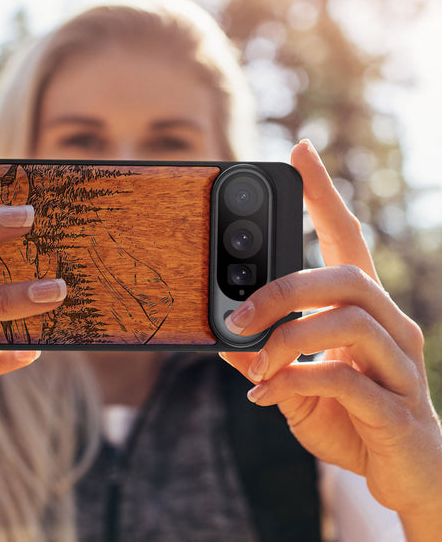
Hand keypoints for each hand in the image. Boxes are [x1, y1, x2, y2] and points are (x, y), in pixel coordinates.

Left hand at [220, 140, 441, 534]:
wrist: (407, 477)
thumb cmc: (352, 418)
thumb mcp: (296, 382)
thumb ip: (264, 357)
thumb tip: (222, 338)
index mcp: (364, 310)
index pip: (347, 237)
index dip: (324, 194)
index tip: (300, 152)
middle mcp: (391, 326)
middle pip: (346, 276)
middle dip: (283, 289)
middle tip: (237, 314)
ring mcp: (401, 365)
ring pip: (349, 321)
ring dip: (287, 339)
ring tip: (254, 364)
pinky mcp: (399, 408)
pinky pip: (346, 380)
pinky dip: (295, 382)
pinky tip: (266, 396)